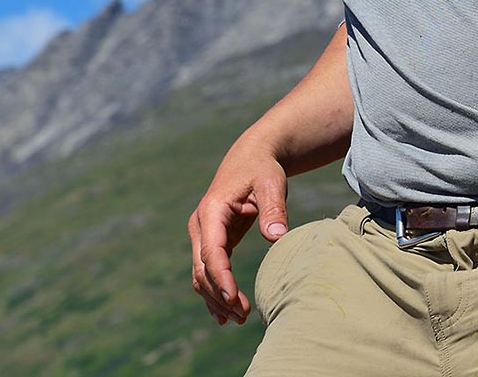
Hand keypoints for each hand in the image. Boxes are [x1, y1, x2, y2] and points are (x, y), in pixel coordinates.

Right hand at [187, 138, 289, 324]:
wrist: (252, 157)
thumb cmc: (263, 169)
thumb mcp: (272, 183)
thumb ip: (274, 209)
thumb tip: (277, 237)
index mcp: (212, 211)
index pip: (211, 252)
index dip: (221, 278)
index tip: (234, 299)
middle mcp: (200, 226)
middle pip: (203, 269)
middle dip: (219, 295)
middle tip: (242, 317)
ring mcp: (203, 234)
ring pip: (202, 274)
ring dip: (216, 298)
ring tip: (238, 319)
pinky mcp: (212, 240)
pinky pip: (208, 271)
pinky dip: (214, 291)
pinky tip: (224, 313)